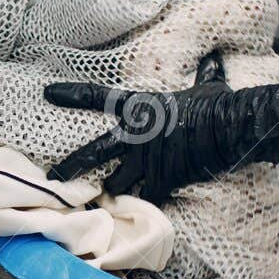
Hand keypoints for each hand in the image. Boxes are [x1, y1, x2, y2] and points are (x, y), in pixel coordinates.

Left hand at [43, 78, 278, 204]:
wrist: (230, 127)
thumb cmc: (218, 104)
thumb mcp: (207, 86)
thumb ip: (204, 75)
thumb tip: (213, 61)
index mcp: (140, 107)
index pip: (98, 97)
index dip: (71, 94)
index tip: (48, 93)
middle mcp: (136, 135)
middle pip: (93, 153)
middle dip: (70, 166)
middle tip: (53, 179)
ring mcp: (147, 160)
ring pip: (117, 183)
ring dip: (114, 191)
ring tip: (107, 200)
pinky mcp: (162, 180)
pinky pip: (146, 198)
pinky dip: (144, 206)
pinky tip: (139, 217)